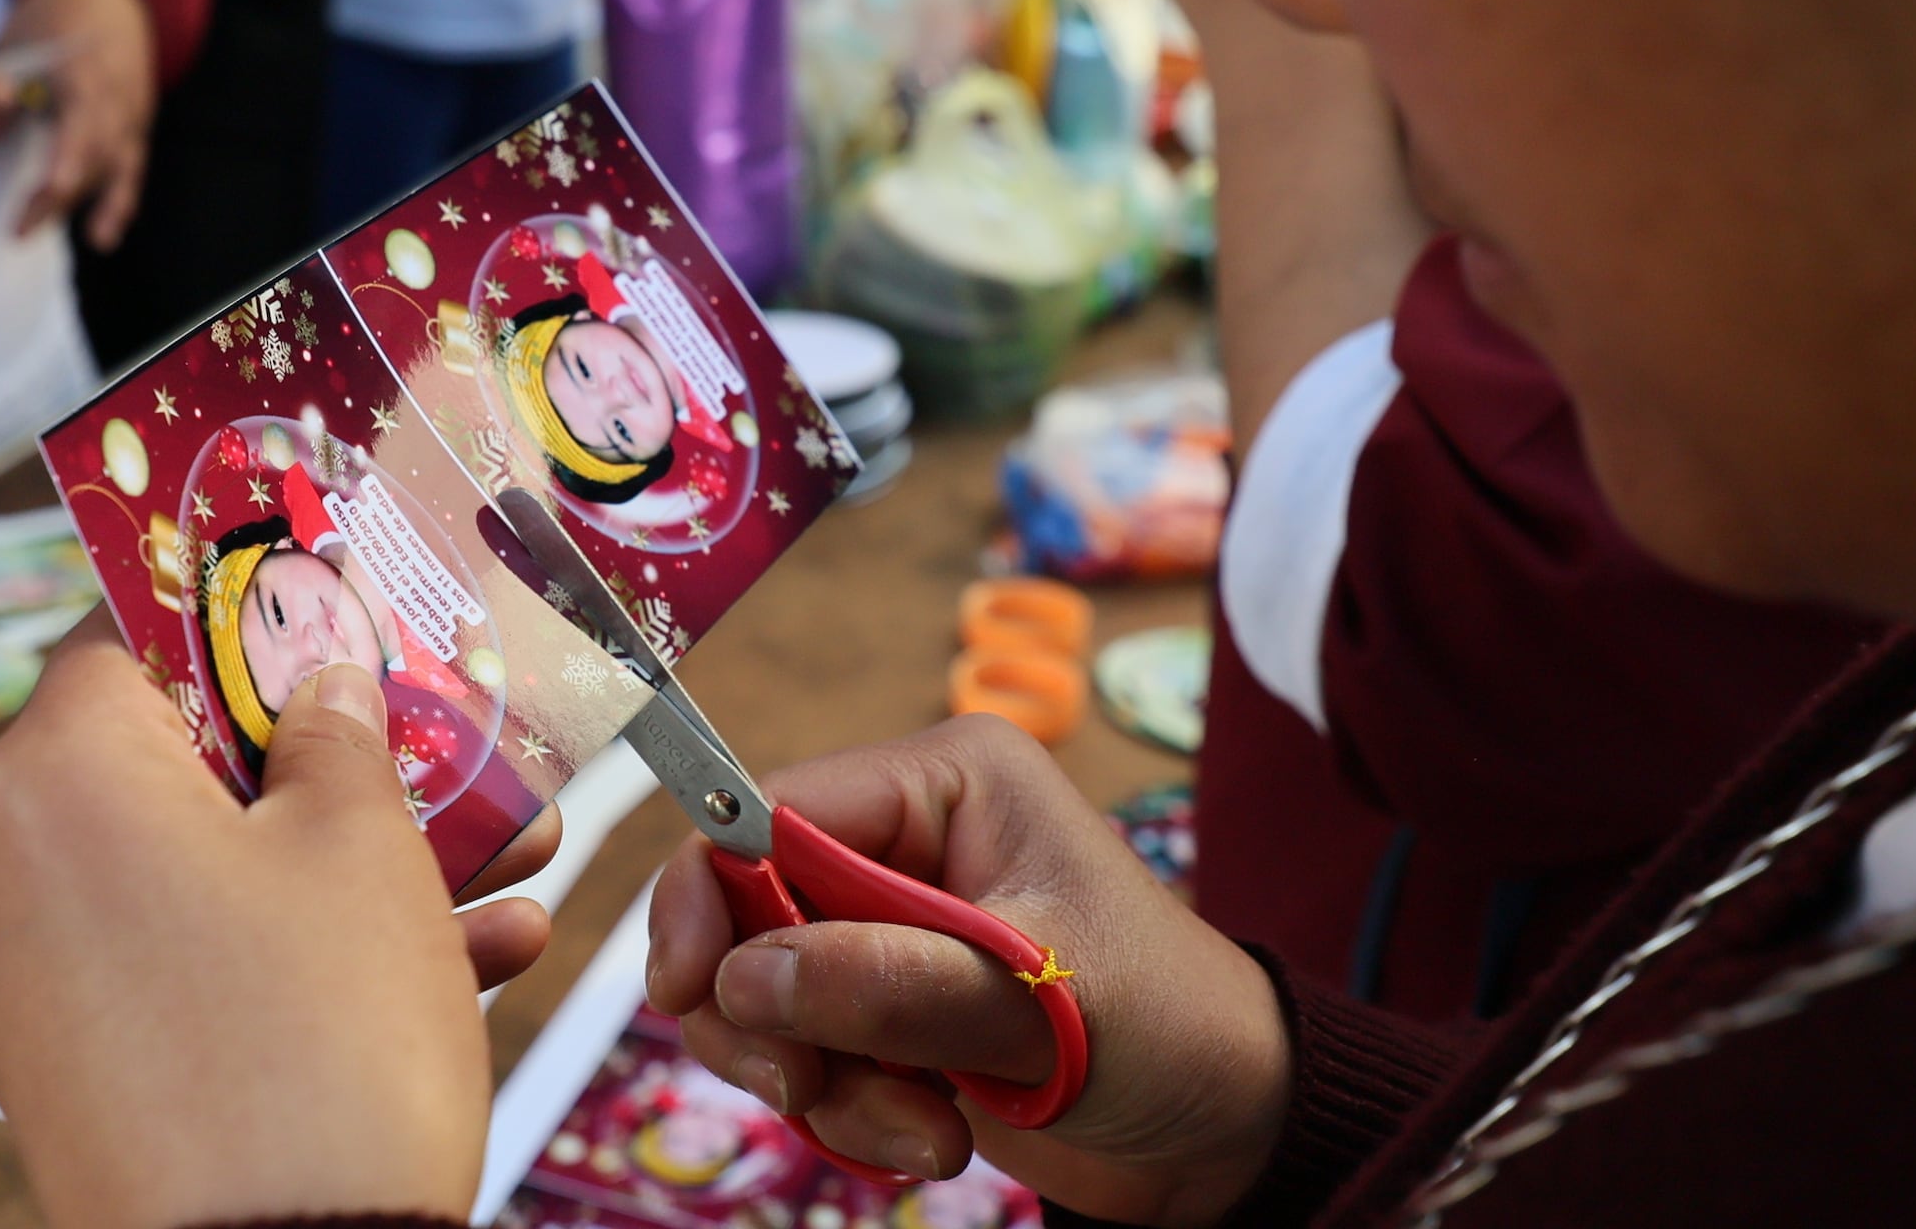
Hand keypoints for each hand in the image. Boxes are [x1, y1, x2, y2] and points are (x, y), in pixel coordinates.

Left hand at [0, 0, 158, 249]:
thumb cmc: (54, 12)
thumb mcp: (16, 41)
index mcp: (84, 70)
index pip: (81, 127)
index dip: (65, 165)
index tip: (43, 196)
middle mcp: (116, 95)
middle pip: (95, 157)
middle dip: (60, 197)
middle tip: (19, 229)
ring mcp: (132, 110)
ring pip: (117, 166)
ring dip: (92, 205)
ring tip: (72, 238)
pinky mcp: (137, 121)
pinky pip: (132, 167)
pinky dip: (120, 201)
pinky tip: (103, 234)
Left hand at [0, 644, 494, 1228]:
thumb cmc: (314, 1053)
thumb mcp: (362, 852)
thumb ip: (341, 736)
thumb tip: (323, 691)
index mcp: (58, 773)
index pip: (130, 635)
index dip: (245, 616)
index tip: (334, 614)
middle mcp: (9, 865)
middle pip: (181, 761)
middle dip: (332, 757)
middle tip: (447, 748)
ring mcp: (28, 977)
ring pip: (204, 872)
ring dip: (348, 862)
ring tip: (505, 860)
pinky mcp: (68, 1066)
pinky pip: (188, 964)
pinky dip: (297, 952)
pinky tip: (471, 956)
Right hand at [644, 718, 1289, 1227]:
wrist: (1225, 1131)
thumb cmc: (1169, 1028)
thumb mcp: (1035, 1000)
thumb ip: (890, 983)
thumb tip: (744, 974)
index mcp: (946, 781)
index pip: (769, 812)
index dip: (711, 897)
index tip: (691, 990)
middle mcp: (907, 839)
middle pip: (744, 909)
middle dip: (773, 1021)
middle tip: (814, 1095)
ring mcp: (894, 927)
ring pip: (766, 996)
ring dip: (824, 1084)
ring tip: (921, 1130)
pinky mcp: (892, 1005)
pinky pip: (806, 1053)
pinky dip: (846, 1109)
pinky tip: (927, 1134)